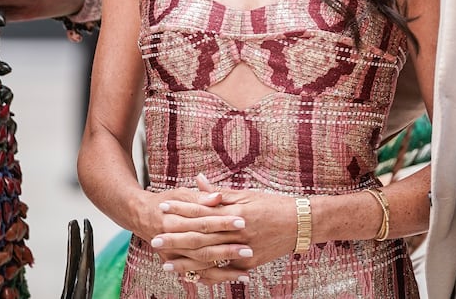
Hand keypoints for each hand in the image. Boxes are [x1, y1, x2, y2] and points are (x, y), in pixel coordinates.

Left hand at [150, 174, 296, 278]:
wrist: (300, 223)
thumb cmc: (273, 205)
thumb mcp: (247, 194)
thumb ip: (220, 193)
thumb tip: (198, 180)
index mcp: (235, 212)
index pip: (202, 210)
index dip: (182, 208)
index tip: (163, 206)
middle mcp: (237, 232)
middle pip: (201, 236)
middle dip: (176, 238)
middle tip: (155, 240)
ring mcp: (243, 250)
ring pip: (209, 257)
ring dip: (187, 262)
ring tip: (167, 263)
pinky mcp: (248, 264)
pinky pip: (223, 271)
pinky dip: (207, 274)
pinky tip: (192, 275)